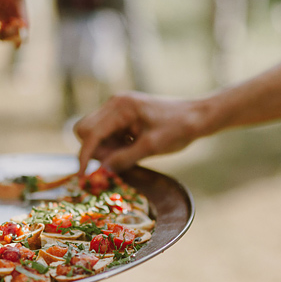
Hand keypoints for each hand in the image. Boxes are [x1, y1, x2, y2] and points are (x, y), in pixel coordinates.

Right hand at [74, 92, 210, 172]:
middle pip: (85, 130)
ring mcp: (118, 108)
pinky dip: (115, 144)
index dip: (85, 156)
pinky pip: (107, 133)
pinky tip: (134, 147)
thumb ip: (124, 158)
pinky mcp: (123, 115)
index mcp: (121, 107)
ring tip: (132, 153)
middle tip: (118, 161)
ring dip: (107, 149)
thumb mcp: (152, 147)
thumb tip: (101, 171)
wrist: (197, 117)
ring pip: (95, 133)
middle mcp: (115, 104)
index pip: (90, 133)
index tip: (83, 177)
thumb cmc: (178, 129)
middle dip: (96, 150)